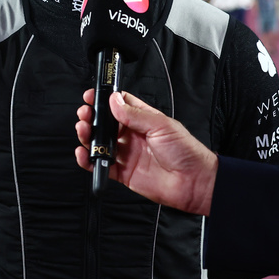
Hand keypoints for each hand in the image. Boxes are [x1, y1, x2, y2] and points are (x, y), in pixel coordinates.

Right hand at [74, 88, 217, 215]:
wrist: (194, 182)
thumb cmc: (186, 151)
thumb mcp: (161, 125)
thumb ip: (135, 114)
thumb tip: (114, 101)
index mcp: (143, 120)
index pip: (119, 104)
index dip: (104, 99)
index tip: (91, 96)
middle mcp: (133, 135)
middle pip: (105, 123)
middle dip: (92, 117)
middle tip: (85, 114)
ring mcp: (127, 154)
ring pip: (100, 143)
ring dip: (88, 136)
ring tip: (83, 130)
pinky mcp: (123, 172)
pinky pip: (101, 165)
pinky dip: (89, 160)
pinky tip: (84, 154)